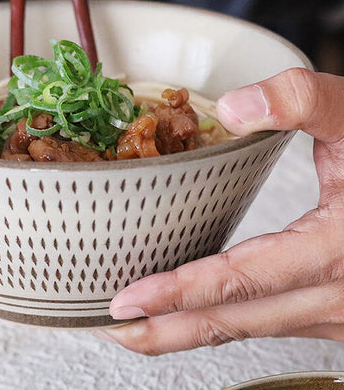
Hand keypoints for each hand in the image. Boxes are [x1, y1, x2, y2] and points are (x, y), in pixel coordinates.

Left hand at [94, 68, 343, 354]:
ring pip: (251, 329)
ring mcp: (338, 312)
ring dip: (191, 330)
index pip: (239, 281)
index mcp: (336, 249)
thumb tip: (234, 108)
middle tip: (112, 330)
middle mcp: (336, 295)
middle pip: (235, 323)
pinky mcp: (334, 309)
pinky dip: (224, 319)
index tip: (126, 302)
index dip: (178, 293)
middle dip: (166, 331)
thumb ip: (300, 101)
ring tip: (140, 326)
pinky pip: (269, 321)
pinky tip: (198, 308)